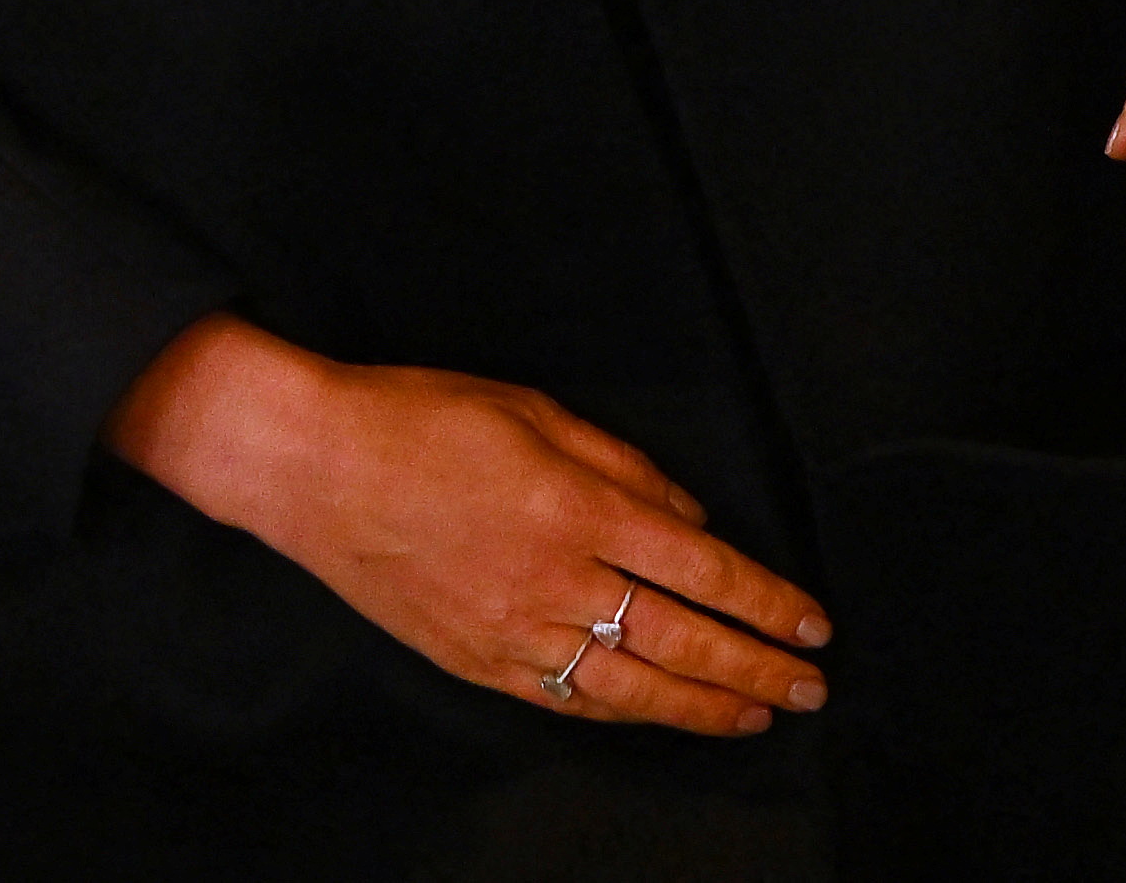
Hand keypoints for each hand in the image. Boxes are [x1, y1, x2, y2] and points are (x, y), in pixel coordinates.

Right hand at [104, 316, 826, 733]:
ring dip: (704, 706)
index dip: (767, 602)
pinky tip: (659, 714)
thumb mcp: (535, 409)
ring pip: (631, 688)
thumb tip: (690, 513)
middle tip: (812, 686)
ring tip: (757, 716)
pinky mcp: (475, 661)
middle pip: (682, 640)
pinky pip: (565, 699)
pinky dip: (623, 713)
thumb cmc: (420, 417)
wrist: (312, 468)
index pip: (702, 569)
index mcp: (578, 508)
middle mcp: (554, 581)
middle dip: (758, 667)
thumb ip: (623, 465)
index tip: (813, 622)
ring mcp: (512, 632)